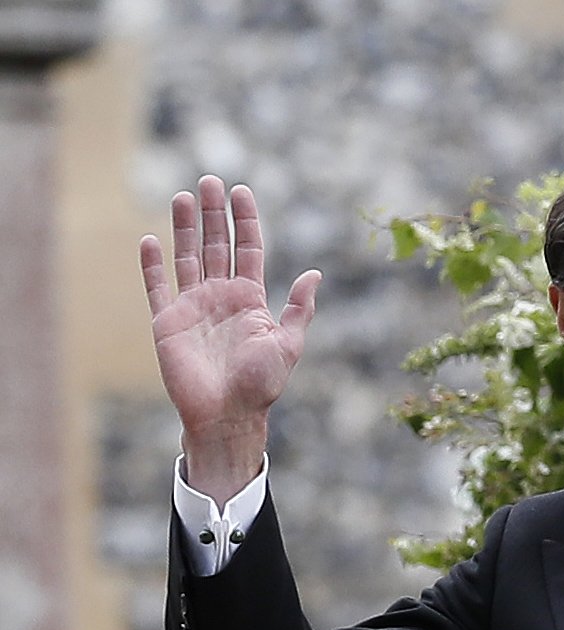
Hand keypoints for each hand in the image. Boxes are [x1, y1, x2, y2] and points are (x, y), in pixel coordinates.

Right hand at [138, 175, 321, 497]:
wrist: (228, 414)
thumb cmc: (261, 384)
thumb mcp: (288, 344)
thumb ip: (298, 308)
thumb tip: (315, 274)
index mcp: (249, 300)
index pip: (247, 250)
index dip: (245, 221)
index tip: (241, 190)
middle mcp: (220, 297)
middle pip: (216, 245)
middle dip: (213, 213)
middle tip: (209, 180)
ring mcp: (192, 307)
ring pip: (187, 257)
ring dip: (184, 227)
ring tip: (182, 196)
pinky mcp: (167, 321)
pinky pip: (157, 287)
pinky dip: (152, 264)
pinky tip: (149, 239)